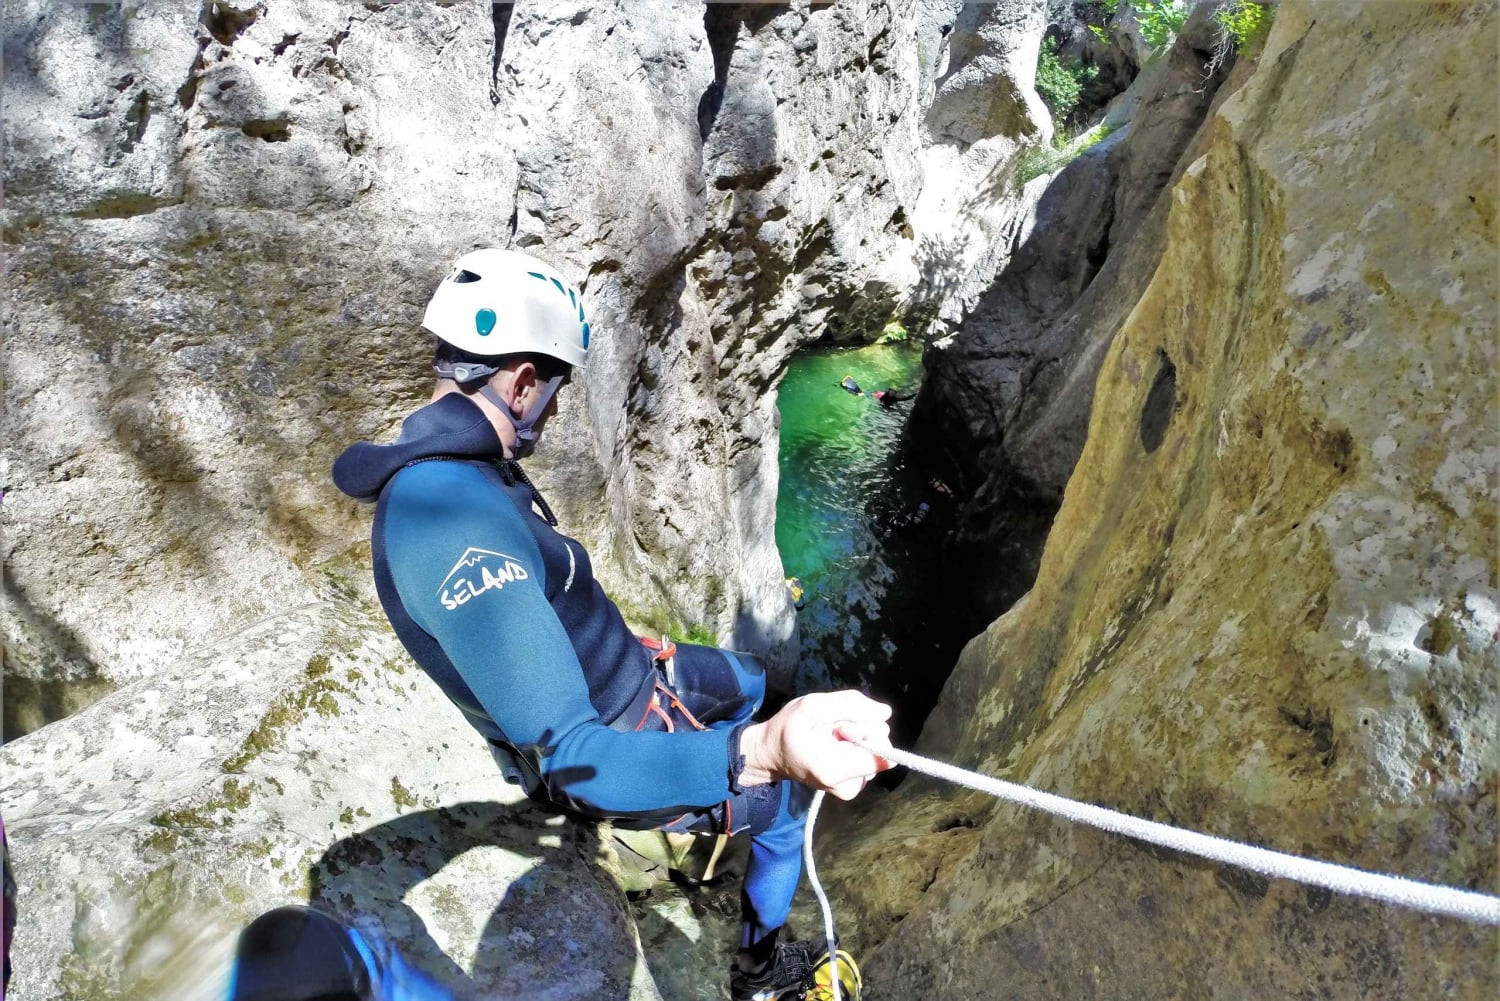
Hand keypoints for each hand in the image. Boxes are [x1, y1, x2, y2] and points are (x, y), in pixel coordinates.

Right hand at [739, 691, 895, 799]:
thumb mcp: (812, 706)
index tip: (842, 726)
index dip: (867, 730)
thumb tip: (885, 713)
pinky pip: (870, 757)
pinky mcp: (855, 785)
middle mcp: (849, 787)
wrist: (774, 754)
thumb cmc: (789, 729)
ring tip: (831, 737)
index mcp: (835, 771)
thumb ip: (850, 705)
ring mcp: (853, 788)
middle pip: (880, 748)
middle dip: (861, 729)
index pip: (882, 754)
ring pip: (876, 751)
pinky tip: (836, 745)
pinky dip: (857, 746)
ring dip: (858, 737)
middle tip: (832, 729)